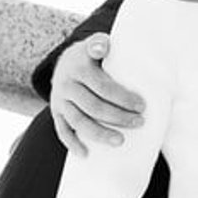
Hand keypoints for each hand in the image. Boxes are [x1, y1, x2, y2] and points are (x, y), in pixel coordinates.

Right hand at [50, 35, 145, 155]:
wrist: (64, 63)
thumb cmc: (90, 57)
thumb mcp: (94, 44)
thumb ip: (99, 44)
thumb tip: (103, 47)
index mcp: (79, 68)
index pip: (103, 86)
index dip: (123, 98)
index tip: (142, 106)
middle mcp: (67, 85)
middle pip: (94, 106)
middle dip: (118, 117)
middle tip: (139, 122)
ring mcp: (60, 101)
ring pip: (79, 121)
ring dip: (100, 133)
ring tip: (120, 141)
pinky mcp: (56, 113)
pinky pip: (62, 131)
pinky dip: (72, 143)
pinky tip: (86, 154)